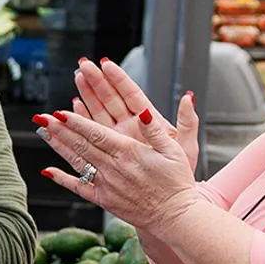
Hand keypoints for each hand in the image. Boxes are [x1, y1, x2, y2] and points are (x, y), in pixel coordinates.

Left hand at [36, 108, 201, 236]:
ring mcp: (106, 184)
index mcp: (129, 152)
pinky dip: (62, 179)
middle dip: (60, 129)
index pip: (96, 133)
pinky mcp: (104, 199)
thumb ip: (155, 129)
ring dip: (58, 146)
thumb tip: (143, 110)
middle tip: (41, 117)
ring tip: (42, 132)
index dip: (77, 122)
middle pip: (81, 144)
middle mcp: (113, 168)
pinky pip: (79, 187)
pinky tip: (47, 171)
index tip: (60, 112)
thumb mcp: (174, 150)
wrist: (175, 217)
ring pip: (77, 161)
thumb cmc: (177, 182)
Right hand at [71, 59, 200, 172]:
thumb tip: (189, 98)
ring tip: (77, 79)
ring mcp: (118, 139)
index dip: (119, 79)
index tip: (106, 64)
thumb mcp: (187, 146)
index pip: (131, 95)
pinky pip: (92, 135)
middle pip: (111, 100)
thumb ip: (188, 122)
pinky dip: (83, 120)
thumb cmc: (179, 174)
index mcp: (149, 123)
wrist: (167, 199)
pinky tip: (74, 108)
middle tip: (84, 66)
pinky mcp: (108, 152)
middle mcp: (131, 128)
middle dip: (96, 82)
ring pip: (99, 113)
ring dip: (87, 96)